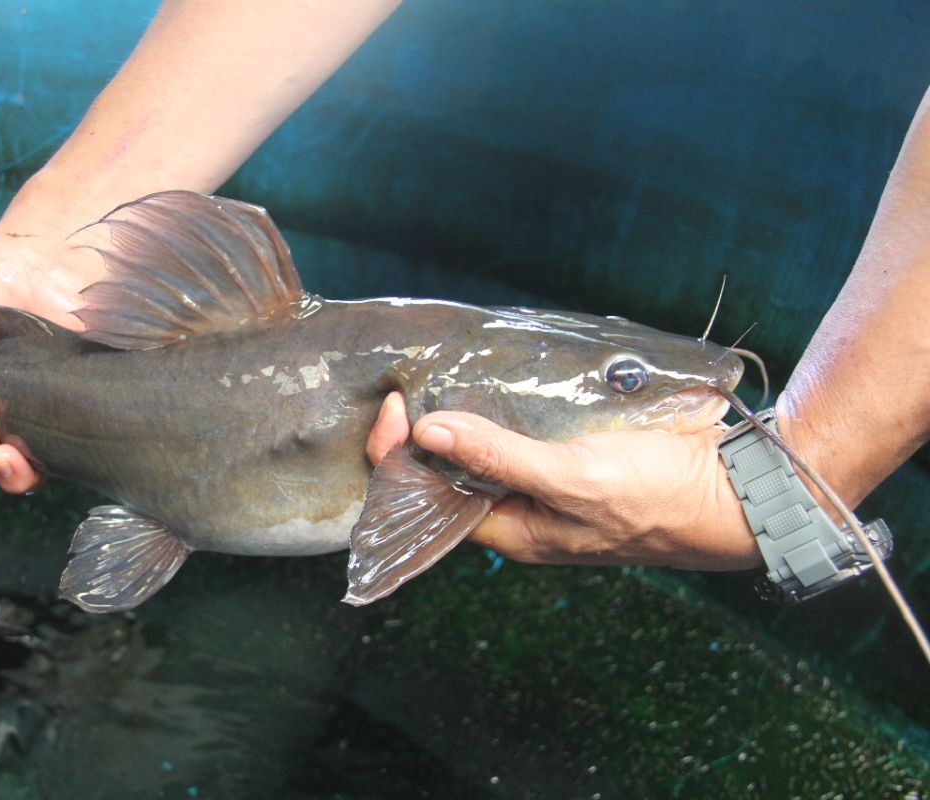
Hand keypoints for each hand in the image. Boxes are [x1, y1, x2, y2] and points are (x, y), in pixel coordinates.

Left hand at [367, 392, 760, 570]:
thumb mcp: (572, 478)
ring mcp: (552, 481)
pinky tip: (496, 377)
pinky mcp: (577, 453)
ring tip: (441, 374)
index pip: (432, 497)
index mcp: (514, 529)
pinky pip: (528, 430)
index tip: (398, 406)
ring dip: (467, 415)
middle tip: (411, 382)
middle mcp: (526, 509)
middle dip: (428, 432)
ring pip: (491, 447)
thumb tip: (428, 433)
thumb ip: (499, 456)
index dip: (403, 456)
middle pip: (456, 472)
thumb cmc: (658, 499)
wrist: (737, 491)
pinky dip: (508, 405)